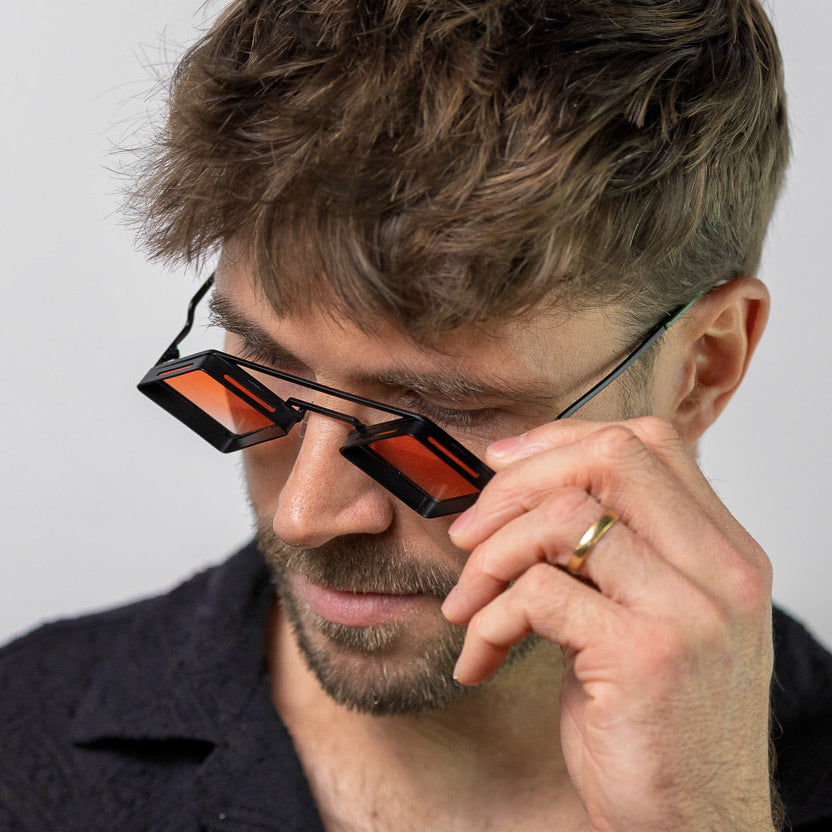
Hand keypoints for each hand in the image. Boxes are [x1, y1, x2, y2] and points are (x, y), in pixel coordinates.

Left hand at [442, 417, 776, 831]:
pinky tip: (480, 658)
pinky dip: (488, 619)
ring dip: (489, 558)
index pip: (646, 441)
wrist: (693, 827)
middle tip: (468, 533)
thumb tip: (525, 485)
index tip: (501, 468)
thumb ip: (613, 551)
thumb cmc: (655, 723)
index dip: (560, 441)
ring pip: (564, 518)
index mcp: (723, 551)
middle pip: (610, 457)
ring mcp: (690, 609)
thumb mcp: (647, 618)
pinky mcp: (646, 655)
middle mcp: (720, 570)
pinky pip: (537, 593)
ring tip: (465, 605)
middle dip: (517, 485)